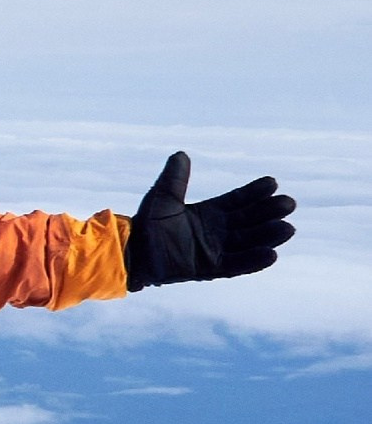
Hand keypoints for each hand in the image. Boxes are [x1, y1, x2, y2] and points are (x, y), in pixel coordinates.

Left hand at [124, 153, 295, 290]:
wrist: (133, 252)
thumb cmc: (147, 225)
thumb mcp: (162, 197)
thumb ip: (174, 179)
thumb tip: (181, 154)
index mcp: (209, 213)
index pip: (238, 201)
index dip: (255, 193)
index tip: (273, 183)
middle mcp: (216, 232)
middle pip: (249, 221)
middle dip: (269, 213)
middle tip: (289, 204)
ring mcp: (215, 250)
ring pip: (248, 242)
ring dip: (267, 236)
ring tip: (287, 229)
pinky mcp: (209, 268)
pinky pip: (236, 265)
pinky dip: (253, 261)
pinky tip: (272, 255)